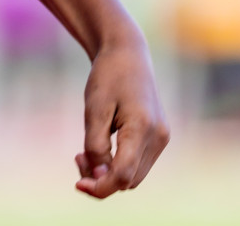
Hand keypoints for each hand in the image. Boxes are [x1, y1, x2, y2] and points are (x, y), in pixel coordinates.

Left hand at [74, 37, 168, 197]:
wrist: (127, 53)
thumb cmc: (107, 77)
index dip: (99, 187)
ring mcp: (161, 138)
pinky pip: (138, 164)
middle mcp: (157, 137)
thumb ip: (96, 147)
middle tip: (78, 157)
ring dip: (109, 174)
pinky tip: (102, 149)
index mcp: (142, 128)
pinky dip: (119, 164)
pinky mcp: (159, 137)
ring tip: (85, 152)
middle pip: (128, 180)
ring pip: (134, 176)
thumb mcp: (94, 110)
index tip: (78, 183)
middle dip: (101, 179)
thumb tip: (98, 179)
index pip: (122, 176)